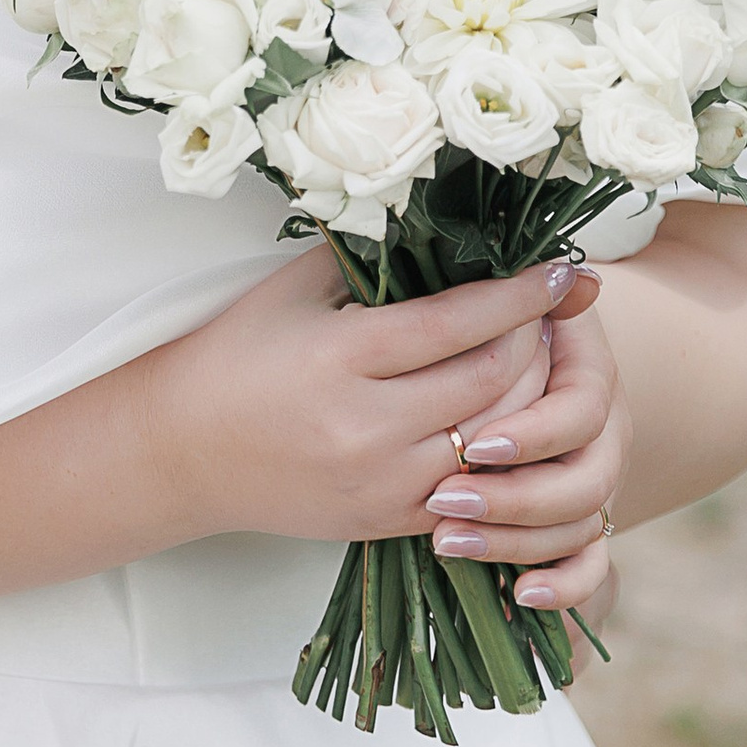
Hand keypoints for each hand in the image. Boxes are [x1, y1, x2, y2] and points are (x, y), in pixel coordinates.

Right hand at [139, 252, 591, 554]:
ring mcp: (381, 482)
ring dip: (530, 400)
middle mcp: (368, 424)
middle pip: (492, 382)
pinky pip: (470, 490)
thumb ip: (368, 257)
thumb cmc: (235, 353)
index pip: (458, 322)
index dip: (520, 296)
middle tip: (556, 312)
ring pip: (494, 441)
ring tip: (542, 362)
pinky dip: (499, 454)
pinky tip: (511, 422)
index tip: (564, 270)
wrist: (182, 451)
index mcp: (341, 355)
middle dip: (537, 342)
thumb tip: (445, 224)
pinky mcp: (384, 521)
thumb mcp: (294, 290)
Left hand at [422, 270, 626, 630]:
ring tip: (445, 540)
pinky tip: (517, 595)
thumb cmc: (485, 317)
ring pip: (581, 526)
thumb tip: (577, 276)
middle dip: (515, 497)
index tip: (474, 445)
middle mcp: (603, 429)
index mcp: (588, 370)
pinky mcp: (581, 522)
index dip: (533, 433)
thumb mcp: (490, 300)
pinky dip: (563, 587)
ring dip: (517, 540)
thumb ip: (507, 295)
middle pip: (586, 480)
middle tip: (443, 501)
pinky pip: (592, 568)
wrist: (523, 355)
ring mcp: (596, 478)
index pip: (579, 412)